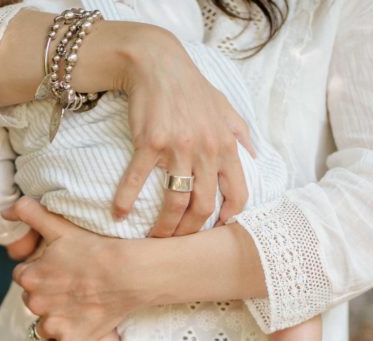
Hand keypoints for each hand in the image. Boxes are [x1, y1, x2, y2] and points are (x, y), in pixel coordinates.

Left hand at [7, 198, 136, 340]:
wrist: (129, 273)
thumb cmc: (96, 248)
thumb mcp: (61, 226)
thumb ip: (30, 214)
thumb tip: (5, 210)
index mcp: (30, 277)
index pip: (24, 278)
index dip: (42, 273)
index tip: (61, 271)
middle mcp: (36, 304)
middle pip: (33, 303)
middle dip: (47, 298)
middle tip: (73, 289)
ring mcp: (54, 327)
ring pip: (43, 329)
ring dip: (55, 323)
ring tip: (78, 310)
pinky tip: (74, 337)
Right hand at [111, 25, 253, 237]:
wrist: (158, 64)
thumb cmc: (191, 87)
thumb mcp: (225, 107)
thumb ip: (241, 133)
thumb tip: (254, 155)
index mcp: (226, 147)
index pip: (237, 194)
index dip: (228, 218)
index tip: (215, 230)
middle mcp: (206, 151)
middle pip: (202, 206)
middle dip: (190, 232)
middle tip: (178, 243)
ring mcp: (178, 148)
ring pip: (175, 201)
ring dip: (163, 227)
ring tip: (154, 238)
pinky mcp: (149, 143)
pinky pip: (137, 179)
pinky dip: (125, 200)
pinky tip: (118, 214)